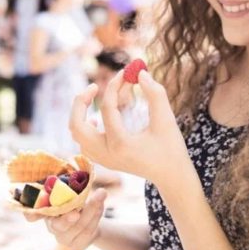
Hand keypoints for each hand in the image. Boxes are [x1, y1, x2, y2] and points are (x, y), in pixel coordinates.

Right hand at [23, 188, 106, 249]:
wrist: (89, 217)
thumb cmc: (74, 196)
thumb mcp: (68, 186)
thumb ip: (66, 180)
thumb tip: (74, 162)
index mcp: (43, 210)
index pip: (31, 214)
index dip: (31, 214)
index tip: (32, 214)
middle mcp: (50, 225)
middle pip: (57, 225)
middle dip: (67, 219)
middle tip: (76, 213)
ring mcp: (62, 237)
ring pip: (78, 226)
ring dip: (92, 209)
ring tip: (101, 193)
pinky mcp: (76, 244)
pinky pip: (88, 231)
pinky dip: (97, 216)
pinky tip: (100, 205)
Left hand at [69, 69, 192, 184]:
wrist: (172, 176)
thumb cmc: (171, 147)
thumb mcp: (166, 119)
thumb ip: (155, 93)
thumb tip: (140, 73)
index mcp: (121, 144)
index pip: (107, 108)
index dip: (114, 86)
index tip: (124, 72)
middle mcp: (106, 154)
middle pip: (76, 125)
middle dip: (81, 102)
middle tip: (93, 87)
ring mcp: (103, 159)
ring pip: (77, 134)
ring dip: (82, 114)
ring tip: (97, 99)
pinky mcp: (104, 160)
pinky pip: (83, 142)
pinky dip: (86, 127)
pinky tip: (98, 119)